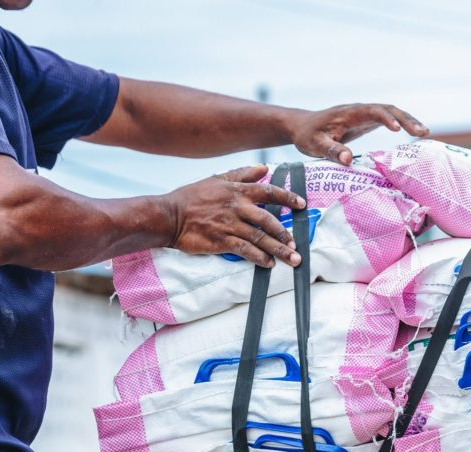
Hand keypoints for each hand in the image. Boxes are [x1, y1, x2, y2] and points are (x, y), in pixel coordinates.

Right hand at [165, 165, 305, 267]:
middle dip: (285, 233)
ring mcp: (229, 225)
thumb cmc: (191, 197)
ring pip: (260, 238)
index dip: (287, 198)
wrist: (168, 216)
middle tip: (297, 245)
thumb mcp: (216, 180)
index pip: (268, 192)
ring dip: (278, 250)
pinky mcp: (221, 241)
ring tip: (292, 259)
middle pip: (268, 220)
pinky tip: (268, 264)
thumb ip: (242, 174)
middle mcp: (236, 207)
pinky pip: (245, 250)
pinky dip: (259, 258)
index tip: (302, 205)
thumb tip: (264, 168)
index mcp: (237, 191)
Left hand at [288, 103, 428, 164]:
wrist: (302, 126)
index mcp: (349, 113)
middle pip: (388, 109)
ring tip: (424, 133)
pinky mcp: (367, 122)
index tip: (397, 129)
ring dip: (408, 121)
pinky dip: (402, 125)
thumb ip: (332, 151)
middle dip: (406, 119)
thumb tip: (349, 160)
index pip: (373, 111)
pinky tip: (414, 133)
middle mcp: (360, 110)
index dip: (386, 118)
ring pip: (391, 113)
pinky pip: (388, 119)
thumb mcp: (315, 145)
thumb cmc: (307, 135)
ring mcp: (365, 115)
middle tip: (422, 132)